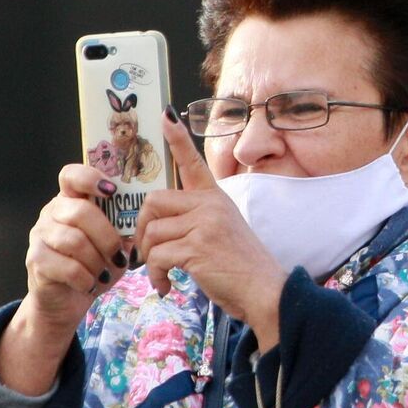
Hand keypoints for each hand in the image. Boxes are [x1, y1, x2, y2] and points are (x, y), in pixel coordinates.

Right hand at [3, 164, 129, 393]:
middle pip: (80, 211)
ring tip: (105, 273)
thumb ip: (125, 229)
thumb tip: (145, 222)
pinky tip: (91, 284)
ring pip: (74, 240)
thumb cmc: (94, 265)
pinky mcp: (36, 260)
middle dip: (107, 236)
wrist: (66, 300)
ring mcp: (40, 235)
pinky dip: (86, 278)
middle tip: (119, 256)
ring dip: (97, 260)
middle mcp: (51, 212)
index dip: (91, 177)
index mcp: (70, 200)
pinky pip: (67, 267)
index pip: (71, 175)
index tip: (113, 191)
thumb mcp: (114, 245)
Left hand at [135, 106, 288, 349]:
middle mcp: (210, 204)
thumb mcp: (223, 231)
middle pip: (153, 202)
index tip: (166, 116)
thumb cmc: (241, 267)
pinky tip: (167, 286)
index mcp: (216, 198)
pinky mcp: (197, 246)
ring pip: (152, 233)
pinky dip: (156, 275)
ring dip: (149, 260)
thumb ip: (196, 220)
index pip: (194, 162)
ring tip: (162, 276)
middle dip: (143, 230)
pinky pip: (157, 255)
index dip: (178, 138)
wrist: (265, 291)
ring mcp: (204, 223)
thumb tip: (157, 226)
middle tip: (149, 253)